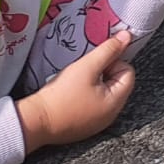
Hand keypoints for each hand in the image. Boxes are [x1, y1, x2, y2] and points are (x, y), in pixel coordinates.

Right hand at [17, 31, 135, 152]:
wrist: (35, 121)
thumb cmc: (61, 94)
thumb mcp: (87, 66)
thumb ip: (108, 50)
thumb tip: (127, 36)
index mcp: (116, 102)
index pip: (128, 72)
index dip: (113, 62)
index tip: (94, 63)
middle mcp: (111, 116)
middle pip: (117, 83)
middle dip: (103, 72)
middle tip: (84, 71)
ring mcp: (97, 123)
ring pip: (104, 93)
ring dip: (93, 83)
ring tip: (75, 82)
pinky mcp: (84, 127)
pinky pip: (92, 104)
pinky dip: (85, 96)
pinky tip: (70, 94)